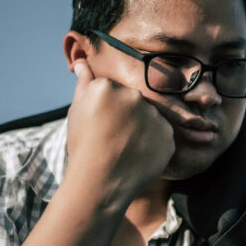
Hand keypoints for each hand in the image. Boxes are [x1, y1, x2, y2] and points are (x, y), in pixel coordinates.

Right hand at [66, 61, 175, 205]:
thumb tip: (83, 62)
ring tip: (125, 149)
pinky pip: (162, 136)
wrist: (100, 184)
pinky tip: (138, 156)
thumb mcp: (77, 111)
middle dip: (126, 117)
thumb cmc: (83, 147)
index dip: (106, 109)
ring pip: (150, 117)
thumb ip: (84, 83)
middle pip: (134, 101)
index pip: (112, 90)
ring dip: (142, 129)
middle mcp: (133, 96)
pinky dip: (153, 145)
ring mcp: (153, 116)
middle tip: (113, 137)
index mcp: (107, 86)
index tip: (100, 124)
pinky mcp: (168, 136)